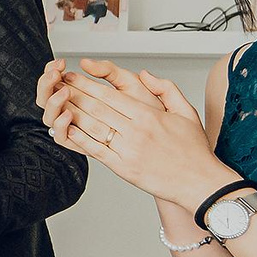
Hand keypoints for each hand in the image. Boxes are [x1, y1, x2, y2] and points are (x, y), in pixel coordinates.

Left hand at [45, 59, 228, 207]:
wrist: (200, 182)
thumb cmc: (193, 149)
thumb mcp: (186, 111)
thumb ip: (166, 88)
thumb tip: (144, 74)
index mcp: (149, 115)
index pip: (110, 94)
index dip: (88, 83)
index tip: (73, 76)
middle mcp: (136, 131)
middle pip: (97, 107)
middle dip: (74, 93)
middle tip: (57, 85)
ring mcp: (128, 150)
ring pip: (93, 127)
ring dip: (72, 113)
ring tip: (57, 104)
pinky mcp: (124, 168)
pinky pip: (96, 151)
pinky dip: (79, 139)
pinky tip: (67, 130)